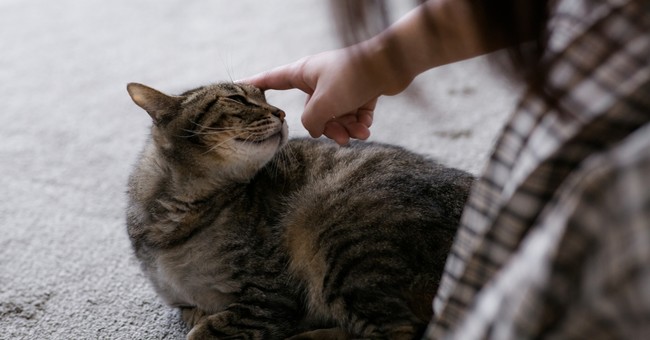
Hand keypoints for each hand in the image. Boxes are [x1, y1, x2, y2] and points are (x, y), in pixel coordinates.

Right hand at [241, 46, 396, 144]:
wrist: (392, 65)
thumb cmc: (353, 76)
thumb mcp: (325, 103)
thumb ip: (312, 121)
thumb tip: (315, 129)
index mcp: (304, 73)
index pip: (272, 79)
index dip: (255, 85)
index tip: (238, 87)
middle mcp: (319, 79)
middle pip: (312, 111)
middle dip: (328, 127)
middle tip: (340, 137)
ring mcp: (340, 85)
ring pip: (335, 116)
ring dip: (346, 129)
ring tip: (359, 134)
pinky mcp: (359, 91)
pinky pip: (353, 115)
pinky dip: (359, 123)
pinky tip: (367, 127)